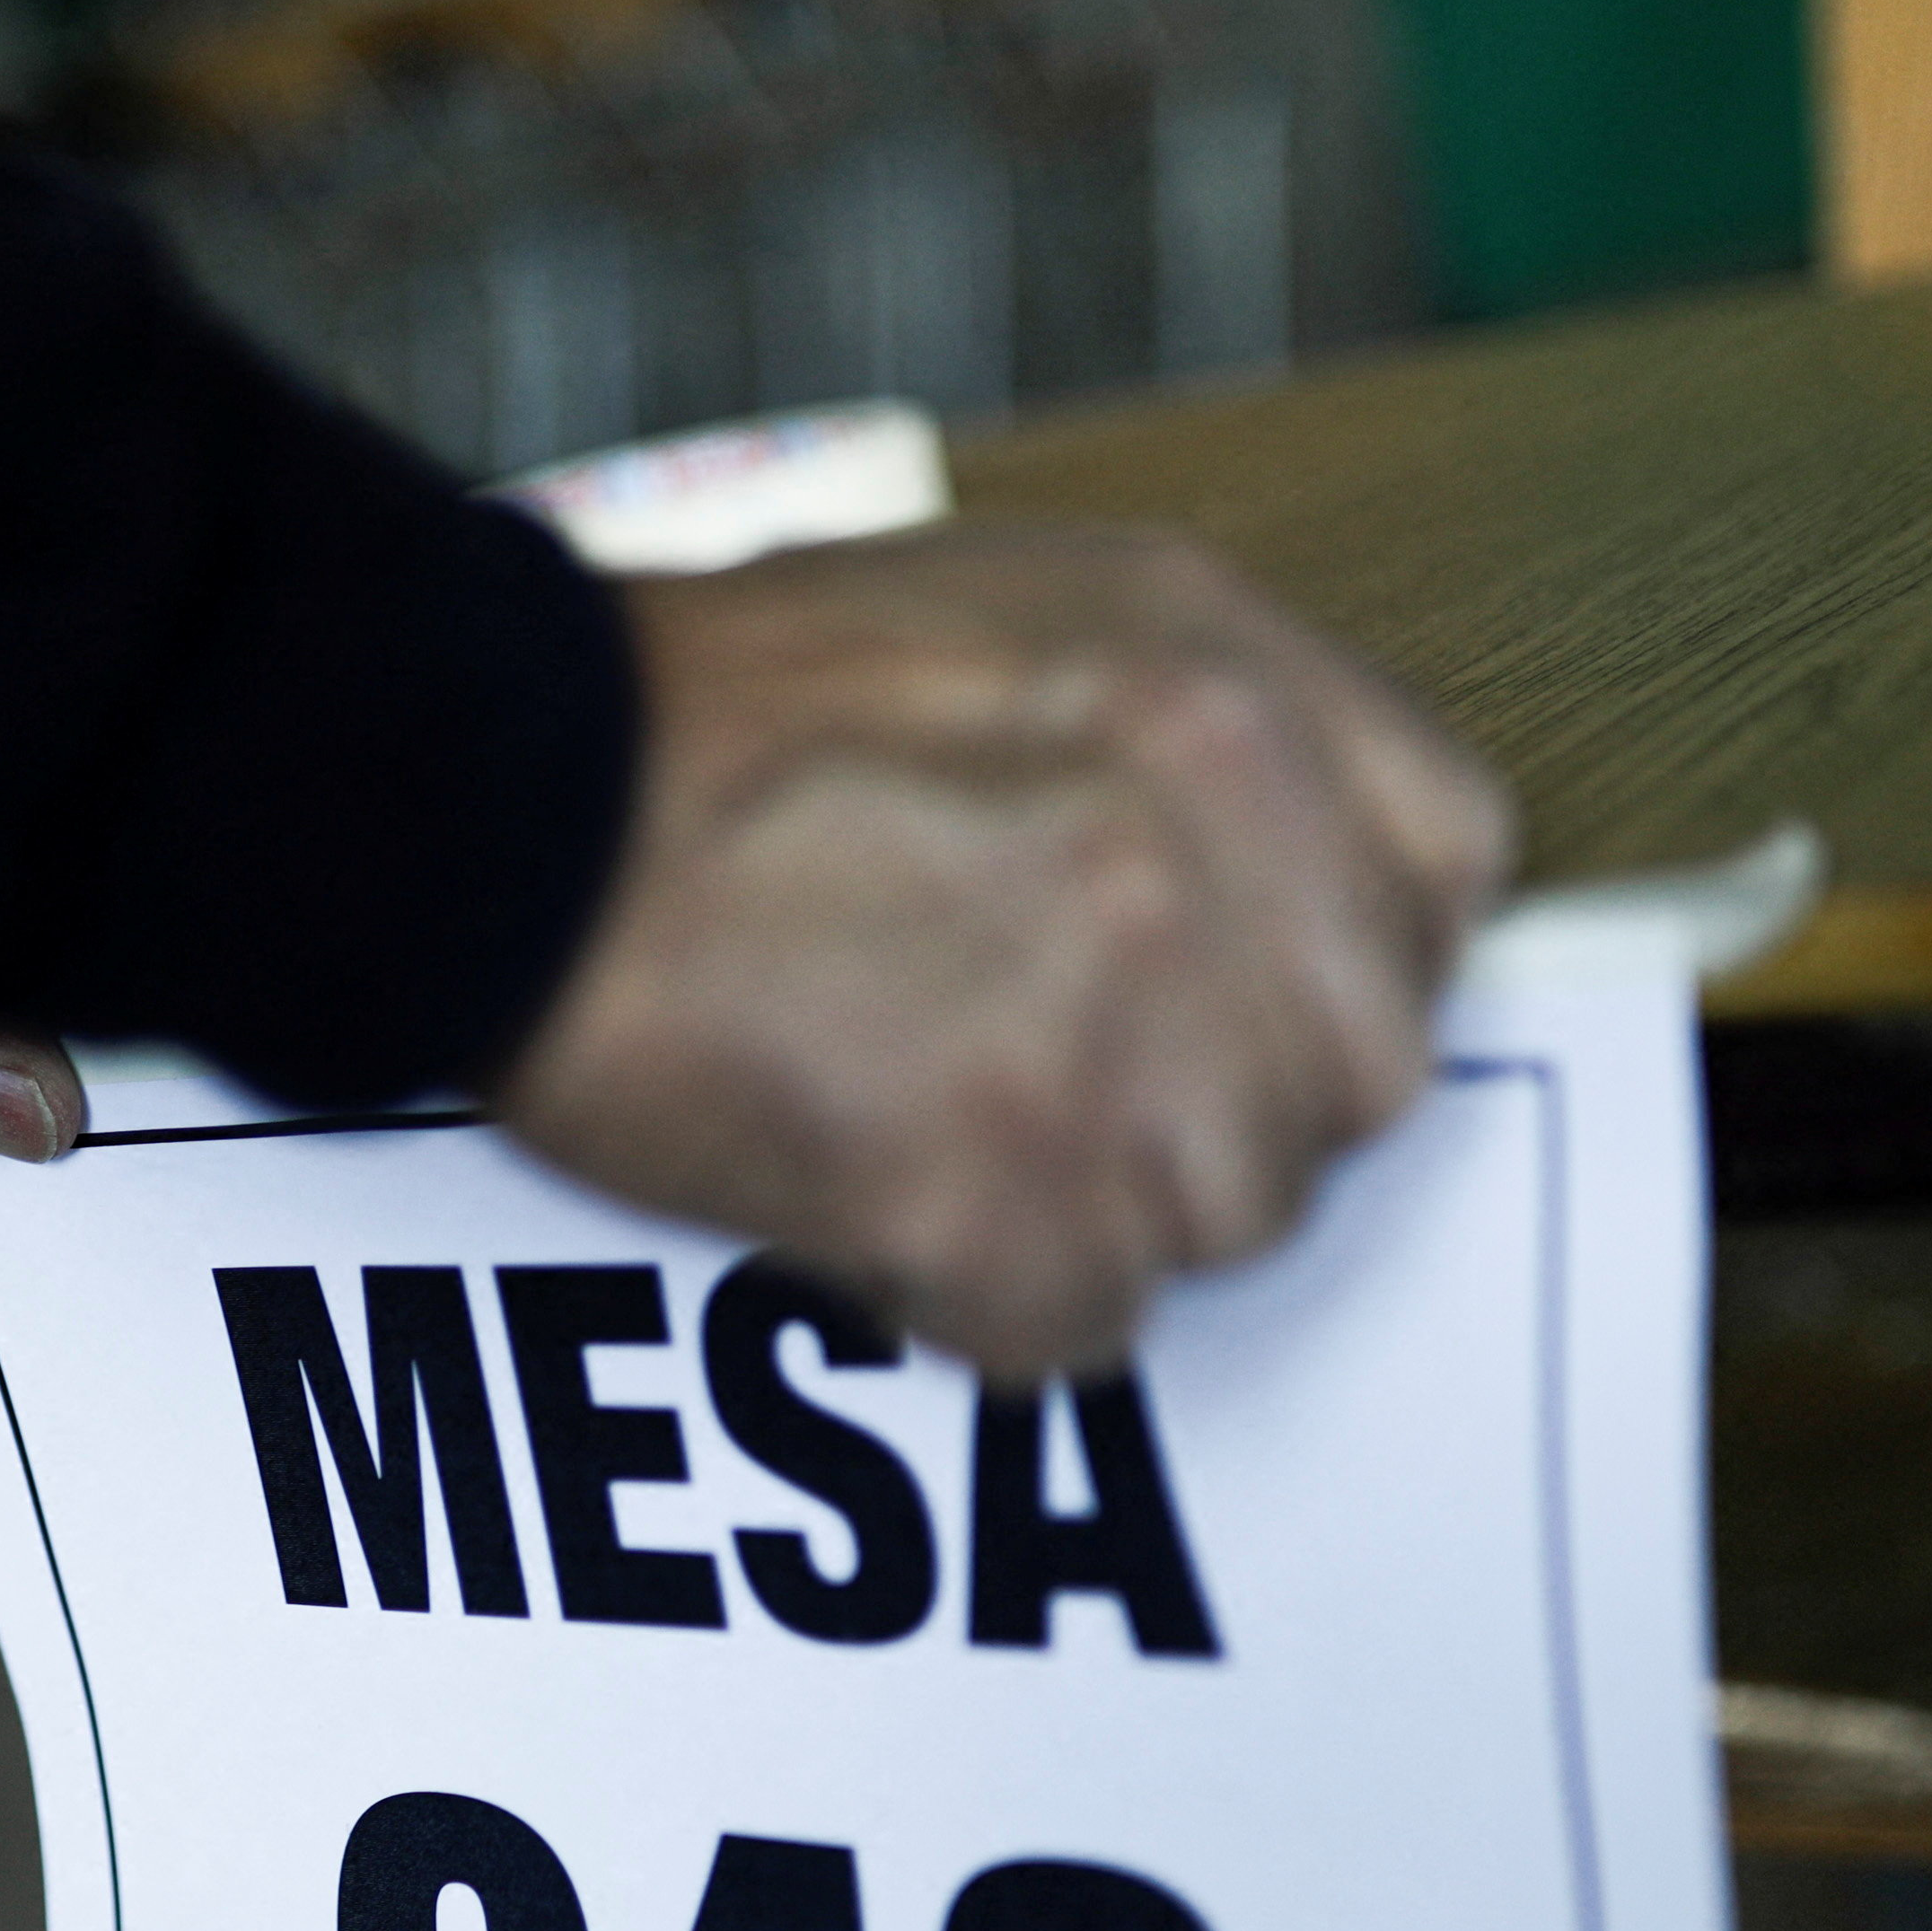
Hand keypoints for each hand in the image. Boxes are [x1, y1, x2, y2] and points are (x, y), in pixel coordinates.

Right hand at [494, 523, 1508, 1379]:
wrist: (488, 798)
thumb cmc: (719, 708)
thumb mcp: (1028, 607)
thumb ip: (1209, 732)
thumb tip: (1315, 888)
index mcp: (1226, 687)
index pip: (1442, 880)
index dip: (1330, 955)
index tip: (1230, 983)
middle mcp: (1200, 842)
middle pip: (1356, 1079)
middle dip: (1227, 1097)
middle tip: (1063, 1071)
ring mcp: (1104, 1024)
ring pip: (1227, 1218)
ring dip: (1099, 1206)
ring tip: (943, 1118)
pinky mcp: (989, 1189)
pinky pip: (1074, 1323)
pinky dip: (974, 1291)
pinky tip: (878, 1188)